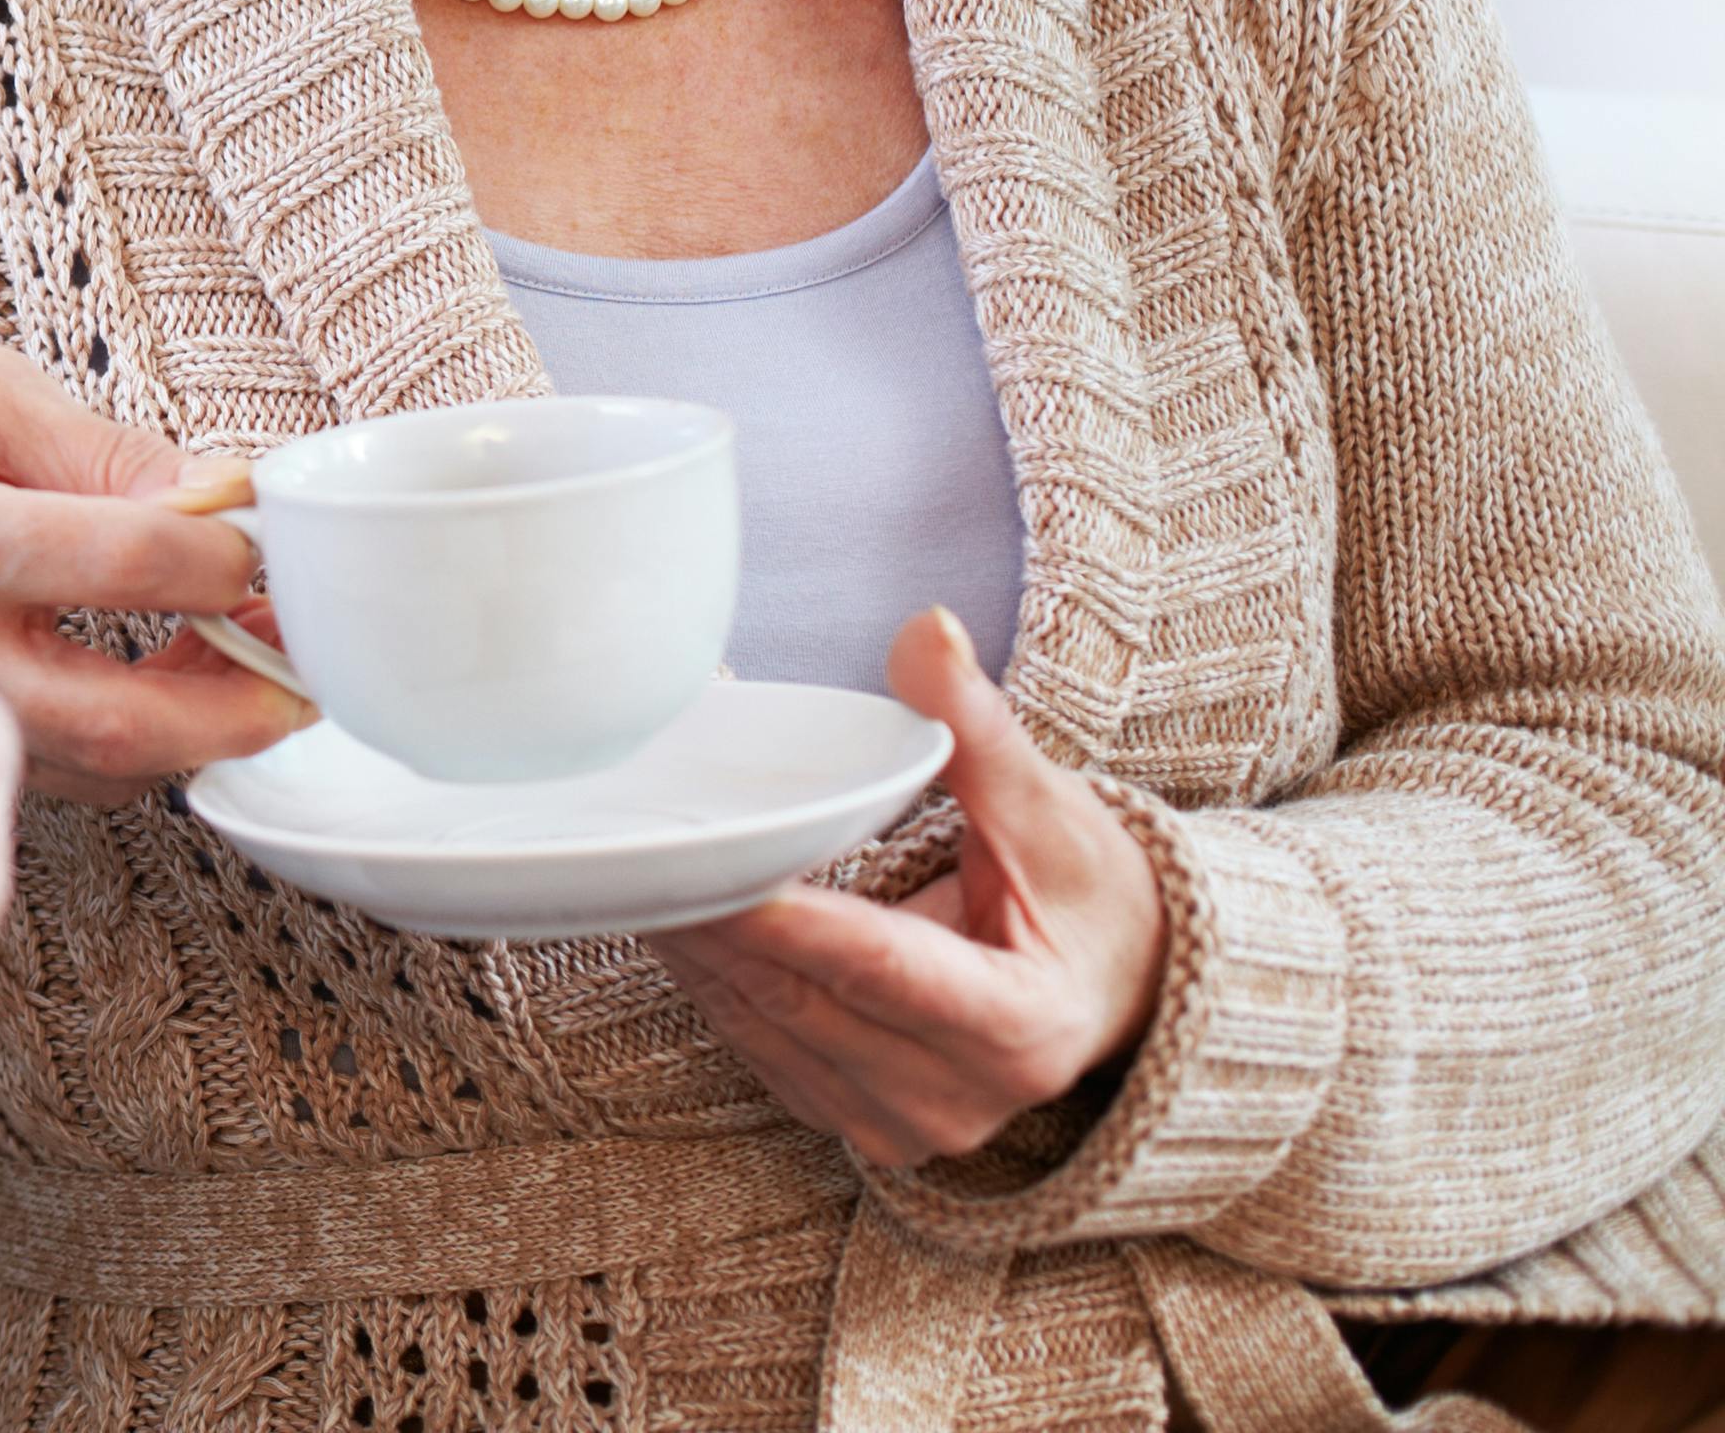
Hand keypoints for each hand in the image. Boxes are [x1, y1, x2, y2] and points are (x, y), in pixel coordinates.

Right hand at [0, 345, 309, 801]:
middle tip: (302, 670)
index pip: (113, 558)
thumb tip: (219, 493)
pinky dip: (151, 746)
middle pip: (114, 713)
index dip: (215, 555)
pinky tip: (178, 688)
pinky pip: (78, 779)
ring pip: (105, 764)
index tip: (262, 539)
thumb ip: (98, 446)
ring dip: (207, 728)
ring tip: (255, 667)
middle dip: (236, 701)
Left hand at [647, 607, 1168, 1167]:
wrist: (1122, 990)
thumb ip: (975, 725)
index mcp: (1021, 1028)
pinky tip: (672, 916)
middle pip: (806, 999)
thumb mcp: (1049, 809)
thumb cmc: (1089, 893)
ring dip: (698, 951)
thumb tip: (923, 631)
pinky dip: (716, 980)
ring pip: (768, 1027)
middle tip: (636, 845)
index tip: (712, 874)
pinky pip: (762, 1046)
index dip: (789, 923)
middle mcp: (959, 1097)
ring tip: (633, 866)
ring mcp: (903, 1124)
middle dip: (715, 922)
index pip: (880, 968)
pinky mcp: (855, 1120)